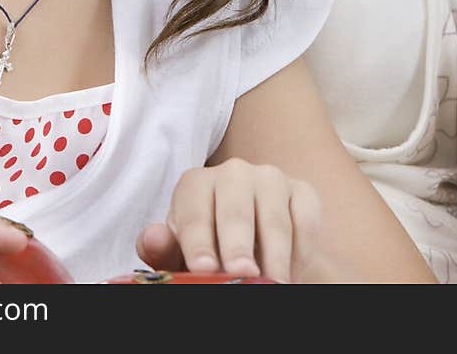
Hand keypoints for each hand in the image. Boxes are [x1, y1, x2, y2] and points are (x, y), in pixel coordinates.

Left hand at [136, 158, 321, 283]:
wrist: (255, 245)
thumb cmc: (209, 247)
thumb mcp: (183, 252)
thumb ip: (164, 247)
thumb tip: (152, 237)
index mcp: (196, 184)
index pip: (194, 213)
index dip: (198, 243)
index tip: (204, 269)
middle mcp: (233, 172)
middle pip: (235, 210)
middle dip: (238, 246)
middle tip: (243, 275)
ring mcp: (270, 178)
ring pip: (274, 218)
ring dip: (275, 256)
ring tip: (273, 285)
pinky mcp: (302, 191)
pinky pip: (304, 219)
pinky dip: (300, 251)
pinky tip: (290, 273)